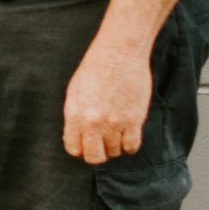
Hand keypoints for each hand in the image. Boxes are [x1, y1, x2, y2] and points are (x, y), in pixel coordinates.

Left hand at [62, 34, 152, 166]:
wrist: (119, 52)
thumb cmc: (96, 67)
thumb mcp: (75, 91)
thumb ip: (74, 116)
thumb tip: (76, 137)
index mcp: (76, 114)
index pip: (74, 149)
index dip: (79, 149)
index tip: (85, 143)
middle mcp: (94, 122)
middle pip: (94, 157)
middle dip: (97, 153)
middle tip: (101, 144)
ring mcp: (115, 122)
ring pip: (115, 152)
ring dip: (115, 146)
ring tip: (115, 131)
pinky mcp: (134, 119)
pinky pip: (132, 146)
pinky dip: (129, 145)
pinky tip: (127, 133)